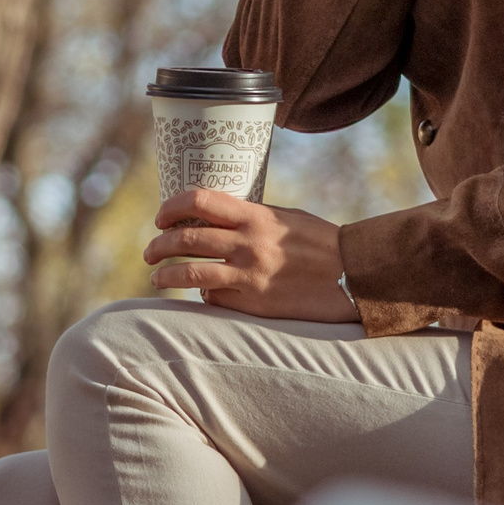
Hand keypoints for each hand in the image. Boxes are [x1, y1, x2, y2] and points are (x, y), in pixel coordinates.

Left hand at [144, 189, 357, 322]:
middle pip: (185, 239)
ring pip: (189, 274)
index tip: (160, 217)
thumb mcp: (283, 218)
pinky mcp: (254, 304)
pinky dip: (204, 296)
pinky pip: (215, 299)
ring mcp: (249, 276)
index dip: (171, 207)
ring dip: (166, 276)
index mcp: (255, 216)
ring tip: (157, 278)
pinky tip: (204, 295)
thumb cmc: (319, 243)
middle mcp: (248, 244)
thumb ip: (248, 218)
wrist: (353, 277)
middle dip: (158, 246)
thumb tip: (210, 221)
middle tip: (150, 252)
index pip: (198, 201)